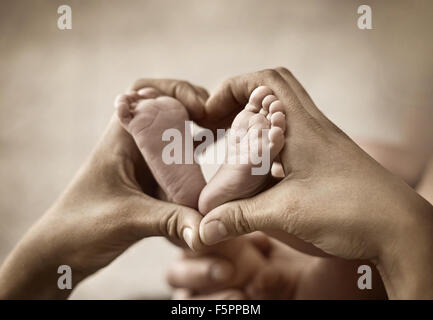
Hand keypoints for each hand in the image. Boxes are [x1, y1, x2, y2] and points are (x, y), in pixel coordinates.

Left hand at [0, 79, 207, 298]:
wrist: (61, 253)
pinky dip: (194, 166)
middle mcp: (133, 147)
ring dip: (198, 138)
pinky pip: (178, 167)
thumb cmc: (79, 227)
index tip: (202, 108)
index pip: (144, 92)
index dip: (175, 90)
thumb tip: (207, 228)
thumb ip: (169, 221)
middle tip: (220, 122)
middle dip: (196, 111)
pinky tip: (211, 170)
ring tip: (225, 139)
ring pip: (176, 139)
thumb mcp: (126, 219)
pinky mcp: (150, 185)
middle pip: (168, 110)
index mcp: (120, 139)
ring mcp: (143, 166)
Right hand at [197, 68, 432, 298]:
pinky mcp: (328, 158)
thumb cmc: (349, 210)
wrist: (401, 228)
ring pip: (285, 109)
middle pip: (275, 85)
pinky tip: (261, 167)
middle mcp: (312, 126)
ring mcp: (323, 141)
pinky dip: (271, 140)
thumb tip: (205, 226)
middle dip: (241, 96)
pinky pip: (293, 134)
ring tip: (236, 141)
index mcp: (300, 127)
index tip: (208, 115)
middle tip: (221, 121)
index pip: (263, 82)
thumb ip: (240, 217)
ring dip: (257, 117)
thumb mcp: (286, 213)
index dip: (229, 89)